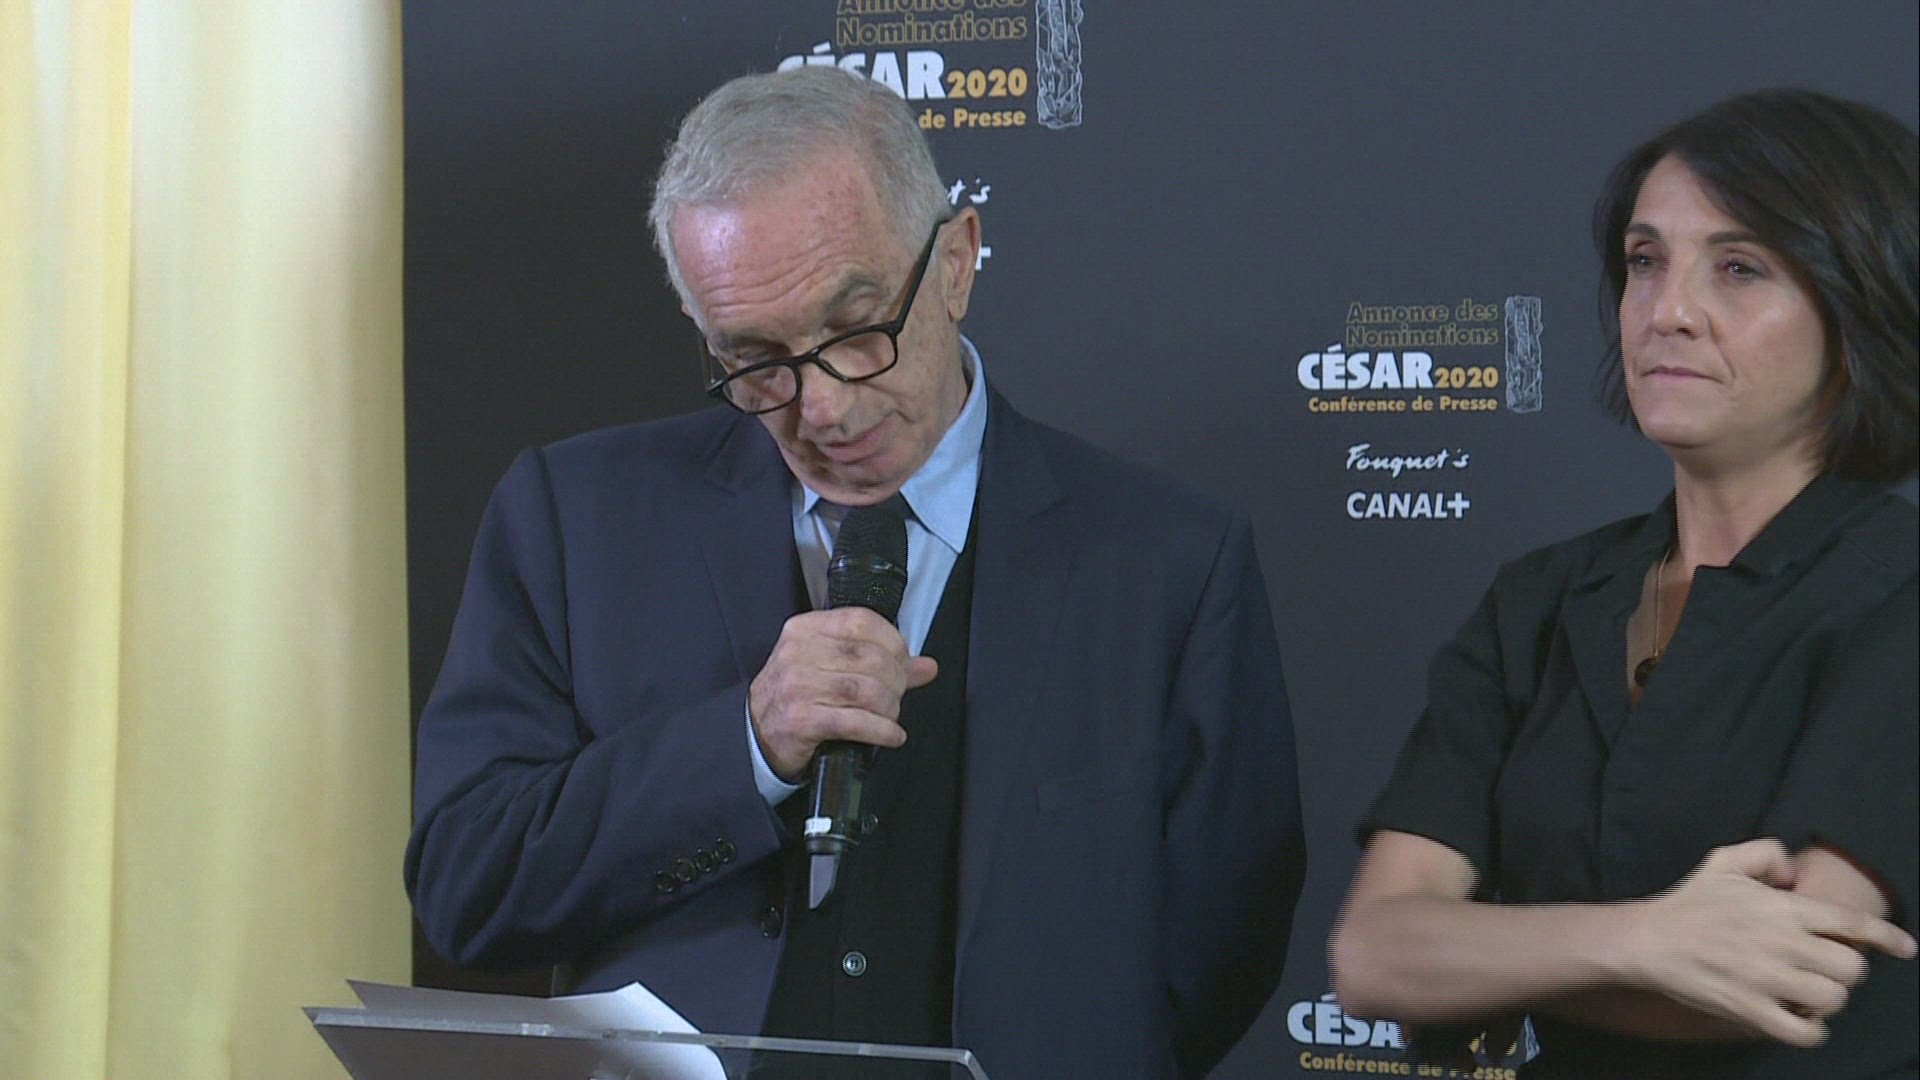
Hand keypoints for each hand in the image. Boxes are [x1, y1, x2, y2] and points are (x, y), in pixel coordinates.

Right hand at [748, 607, 938, 779]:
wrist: (755, 735)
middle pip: (870, 658)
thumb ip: (880, 662)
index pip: (862, 621)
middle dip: (896, 681)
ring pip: (867, 690)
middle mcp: (798, 653)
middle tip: (897, 696)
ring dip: (890, 708)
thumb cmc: (796, 696)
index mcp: (805, 629)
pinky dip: (882, 731)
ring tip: (891, 716)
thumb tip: (927, 666)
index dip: (893, 643)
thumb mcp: (829, 667)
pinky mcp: (800, 721)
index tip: (902, 662)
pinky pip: (856, 722)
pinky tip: (891, 735)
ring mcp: (797, 687)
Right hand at [1620, 840, 1917, 1046]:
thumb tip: (1795, 875)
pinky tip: (1800, 1017)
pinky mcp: (1751, 1010)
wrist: (1646, 942)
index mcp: (1781, 908)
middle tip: (1825, 966)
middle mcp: (1782, 944)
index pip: (1851, 923)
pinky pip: (1805, 1032)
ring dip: (1827, 997)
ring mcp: (1767, 980)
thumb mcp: (1724, 860)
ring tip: (1809, 990)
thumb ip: (1766, 853)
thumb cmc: (1688, 903)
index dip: (1887, 937)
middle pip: (1851, 967)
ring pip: (1833, 999)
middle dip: (1846, 968)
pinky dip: (1811, 1028)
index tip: (1906, 948)